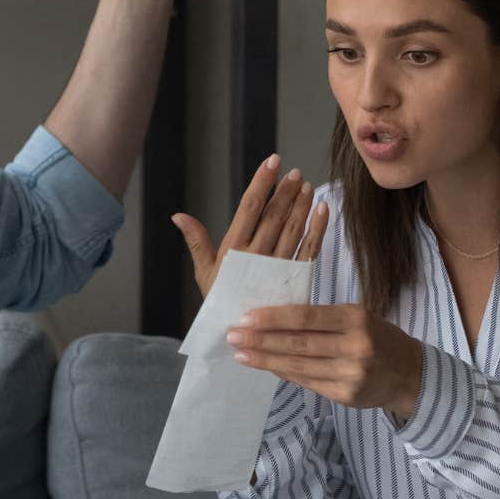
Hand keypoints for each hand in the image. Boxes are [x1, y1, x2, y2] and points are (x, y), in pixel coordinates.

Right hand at [172, 153, 327, 299]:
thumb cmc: (220, 301)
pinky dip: (317, 229)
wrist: (241, 336)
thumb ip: (196, 241)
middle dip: (285, 192)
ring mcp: (278, 268)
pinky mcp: (295, 279)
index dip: (261, 183)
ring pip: (293, 230)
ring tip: (306, 185)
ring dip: (301, 205)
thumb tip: (178, 215)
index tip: (272, 162)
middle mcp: (257, 256)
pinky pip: (309, 250)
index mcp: (233, 250)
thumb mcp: (204, 272)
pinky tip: (322, 210)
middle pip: (274, 216)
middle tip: (294, 172)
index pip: (249, 208)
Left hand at [226, 304, 426, 420]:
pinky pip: (307, 383)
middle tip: (232, 337)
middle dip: (261, 341)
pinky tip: (267, 367)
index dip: (273, 319)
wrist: (410, 373)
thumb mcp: (356, 317)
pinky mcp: (346, 397)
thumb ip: (321, 320)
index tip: (245, 318)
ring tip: (242, 354)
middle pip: (298, 344)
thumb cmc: (376, 337)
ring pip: (298, 367)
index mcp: (355, 318)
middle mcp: (355, 346)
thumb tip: (272, 322)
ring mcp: (350, 375)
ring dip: (266, 361)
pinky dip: (284, 374)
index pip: (305, 317)